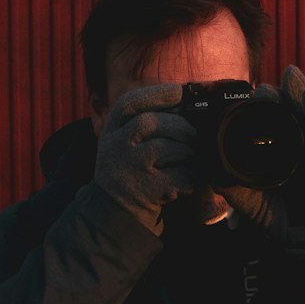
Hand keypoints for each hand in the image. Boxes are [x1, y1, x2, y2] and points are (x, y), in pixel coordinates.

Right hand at [93, 85, 198, 235]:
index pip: (128, 104)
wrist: (117, 211)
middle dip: (179, 126)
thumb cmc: (130, 167)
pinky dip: (192, 174)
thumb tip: (185, 101)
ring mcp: (128, 169)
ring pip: (166, 148)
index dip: (155, 94)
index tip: (178, 92)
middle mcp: (114, 147)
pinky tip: (192, 176)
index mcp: (110, 131)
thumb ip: (145, 120)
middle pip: (149, 122)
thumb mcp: (124, 140)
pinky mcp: (145, 191)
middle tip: (193, 135)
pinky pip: (178, 175)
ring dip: (187, 151)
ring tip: (193, 157)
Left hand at [222, 67, 304, 250]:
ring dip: (299, 93)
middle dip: (276, 97)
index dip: (258, 109)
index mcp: (278, 151)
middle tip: (263, 88)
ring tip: (290, 74)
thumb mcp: (253, 202)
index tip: (246, 97)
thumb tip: (211, 175)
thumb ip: (236, 188)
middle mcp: (298, 145)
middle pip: (287, 113)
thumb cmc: (283, 218)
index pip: (267, 124)